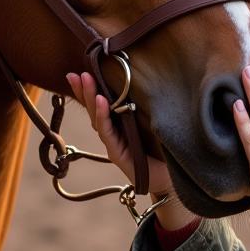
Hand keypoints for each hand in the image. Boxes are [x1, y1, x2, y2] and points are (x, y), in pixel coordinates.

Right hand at [65, 72, 191, 229]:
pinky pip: (108, 133)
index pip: (101, 104)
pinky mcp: (118, 155)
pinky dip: (103, 116)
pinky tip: (101, 102)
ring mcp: (114, 144)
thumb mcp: (155, 123)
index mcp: (120, 125)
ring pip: (98, 119)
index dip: (90, 89)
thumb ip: (146, 107)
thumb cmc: (165, 150)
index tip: (80, 71)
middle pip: (94, 109)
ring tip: (85, 80)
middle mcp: (114, 134)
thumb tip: (150, 78)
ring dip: (91, 98)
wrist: (173, 179)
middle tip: (76, 74)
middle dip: (84, 91)